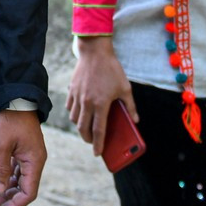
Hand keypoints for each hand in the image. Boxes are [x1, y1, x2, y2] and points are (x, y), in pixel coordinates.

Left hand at [0, 109, 45, 205]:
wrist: (11, 95)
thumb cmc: (8, 118)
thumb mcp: (1, 144)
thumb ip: (0, 169)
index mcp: (34, 161)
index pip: (28, 192)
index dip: (14, 205)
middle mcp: (34, 160)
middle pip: (24, 188)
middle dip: (6, 198)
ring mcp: (28, 155)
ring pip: (19, 180)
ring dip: (4, 189)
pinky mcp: (21, 150)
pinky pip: (15, 170)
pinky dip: (5, 178)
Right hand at [65, 37, 134, 158]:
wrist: (94, 52)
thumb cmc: (112, 69)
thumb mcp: (125, 88)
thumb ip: (130, 106)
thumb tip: (135, 120)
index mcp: (101, 104)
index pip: (98, 130)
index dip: (98, 144)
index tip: (98, 153)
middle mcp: (87, 102)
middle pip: (83, 128)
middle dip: (87, 139)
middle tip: (92, 142)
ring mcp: (77, 96)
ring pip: (75, 119)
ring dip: (80, 127)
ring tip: (86, 128)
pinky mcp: (72, 90)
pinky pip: (70, 108)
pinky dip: (74, 114)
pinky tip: (79, 114)